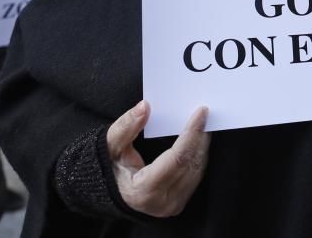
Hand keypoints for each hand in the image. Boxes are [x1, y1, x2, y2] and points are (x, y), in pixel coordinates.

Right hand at [106, 100, 210, 216]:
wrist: (109, 192)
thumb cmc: (107, 170)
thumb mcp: (109, 146)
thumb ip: (126, 127)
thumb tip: (144, 106)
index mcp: (143, 191)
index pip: (177, 158)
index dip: (191, 134)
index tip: (201, 113)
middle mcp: (162, 202)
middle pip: (190, 163)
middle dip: (200, 136)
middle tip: (204, 113)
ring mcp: (172, 206)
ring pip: (197, 170)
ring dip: (201, 145)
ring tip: (202, 123)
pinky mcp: (178, 204)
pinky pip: (195, 176)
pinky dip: (197, 156)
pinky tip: (197, 140)